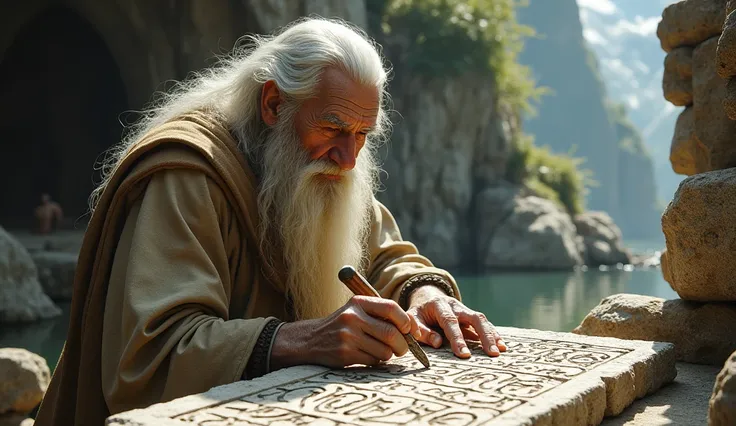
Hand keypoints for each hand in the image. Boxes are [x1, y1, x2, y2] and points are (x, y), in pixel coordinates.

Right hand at [270, 296, 419, 369]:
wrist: (310, 340)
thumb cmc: (343, 325)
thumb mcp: (357, 311)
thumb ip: (381, 315)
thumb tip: (413, 328)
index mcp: (358, 302)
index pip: (391, 308)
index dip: (406, 320)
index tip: (410, 330)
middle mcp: (353, 317)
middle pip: (391, 332)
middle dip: (402, 344)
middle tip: (402, 349)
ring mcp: (348, 336)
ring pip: (384, 350)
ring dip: (388, 355)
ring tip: (381, 351)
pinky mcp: (345, 354)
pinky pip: (373, 361)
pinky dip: (376, 361)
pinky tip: (367, 356)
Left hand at [407, 285, 506, 358]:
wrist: (426, 298)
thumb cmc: (419, 313)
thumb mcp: (413, 318)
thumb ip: (421, 330)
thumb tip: (438, 343)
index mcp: (439, 305)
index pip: (450, 321)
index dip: (457, 338)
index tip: (464, 355)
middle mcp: (456, 306)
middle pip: (474, 317)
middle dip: (484, 336)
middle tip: (492, 353)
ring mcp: (465, 310)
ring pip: (482, 320)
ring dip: (492, 335)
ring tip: (500, 351)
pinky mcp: (470, 316)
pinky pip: (484, 324)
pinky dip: (493, 334)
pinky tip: (501, 346)